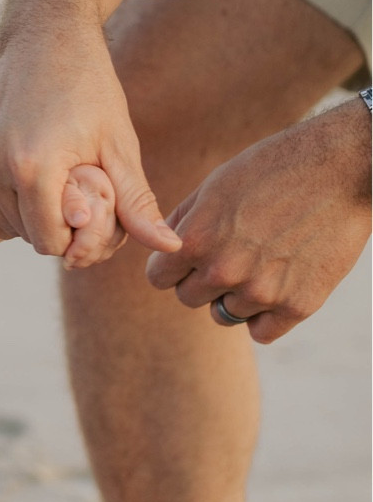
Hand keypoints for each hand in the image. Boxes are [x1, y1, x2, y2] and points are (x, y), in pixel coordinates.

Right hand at [0, 21, 180, 259]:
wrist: (45, 38)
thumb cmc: (90, 90)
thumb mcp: (119, 144)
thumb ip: (137, 203)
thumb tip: (172, 247)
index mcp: (33, 167)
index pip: (50, 242)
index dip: (76, 235)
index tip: (90, 207)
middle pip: (24, 235)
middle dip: (52, 225)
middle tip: (71, 190)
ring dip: (24, 215)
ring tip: (48, 179)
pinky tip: (19, 180)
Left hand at [145, 98, 371, 342]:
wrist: (341, 168)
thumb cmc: (275, 169)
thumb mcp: (216, 185)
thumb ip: (183, 222)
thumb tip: (162, 247)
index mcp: (195, 240)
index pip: (159, 278)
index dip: (173, 265)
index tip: (193, 255)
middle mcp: (223, 271)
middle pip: (189, 298)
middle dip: (203, 280)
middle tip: (234, 253)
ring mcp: (261, 292)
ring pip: (226, 315)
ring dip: (238, 295)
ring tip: (264, 260)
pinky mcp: (297, 305)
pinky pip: (261, 332)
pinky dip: (266, 316)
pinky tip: (279, 284)